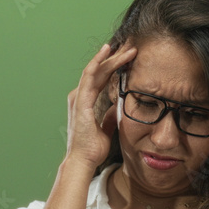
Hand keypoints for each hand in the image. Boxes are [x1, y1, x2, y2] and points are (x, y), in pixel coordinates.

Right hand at [65, 42, 136, 169]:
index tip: (128, 59)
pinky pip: (90, 76)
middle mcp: (80, 96)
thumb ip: (109, 117)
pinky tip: (108, 53)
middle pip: (98, 71)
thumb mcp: (106, 129)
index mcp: (85, 102)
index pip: (100, 79)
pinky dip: (99, 62)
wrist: (84, 160)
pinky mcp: (81, 100)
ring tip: (125, 48)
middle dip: (114, 58)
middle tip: (130, 48)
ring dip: (110, 57)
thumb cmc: (93, 148)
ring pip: (95, 69)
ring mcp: (79, 97)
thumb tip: (117, 108)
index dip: (113, 67)